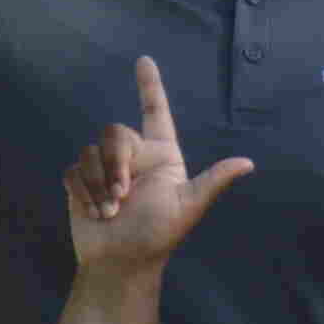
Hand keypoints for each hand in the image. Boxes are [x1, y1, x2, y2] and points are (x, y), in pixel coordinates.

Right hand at [64, 57, 250, 271]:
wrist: (120, 263)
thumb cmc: (157, 236)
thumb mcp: (188, 207)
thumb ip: (214, 181)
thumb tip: (248, 163)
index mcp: (162, 156)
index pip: (156, 113)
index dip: (150, 87)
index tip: (144, 60)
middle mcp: (135, 157)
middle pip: (114, 133)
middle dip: (115, 165)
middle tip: (121, 198)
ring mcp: (107, 169)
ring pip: (91, 152)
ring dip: (98, 185)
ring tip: (109, 212)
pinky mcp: (82, 181)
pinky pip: (75, 169)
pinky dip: (82, 193)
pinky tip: (93, 213)